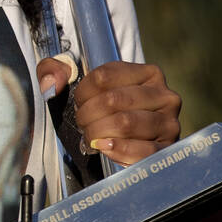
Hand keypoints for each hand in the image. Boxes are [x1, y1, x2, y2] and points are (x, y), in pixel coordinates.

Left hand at [36, 57, 181, 165]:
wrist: (129, 138)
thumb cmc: (103, 107)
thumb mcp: (78, 82)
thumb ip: (54, 70)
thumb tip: (52, 81)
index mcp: (147, 73)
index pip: (104, 77)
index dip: (82, 93)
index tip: (79, 103)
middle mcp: (164, 95)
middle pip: (113, 100)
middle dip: (88, 115)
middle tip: (83, 124)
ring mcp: (169, 122)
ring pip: (125, 123)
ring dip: (98, 133)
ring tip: (91, 137)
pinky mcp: (167, 147)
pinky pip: (142, 150)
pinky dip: (118, 150)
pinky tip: (105, 148)